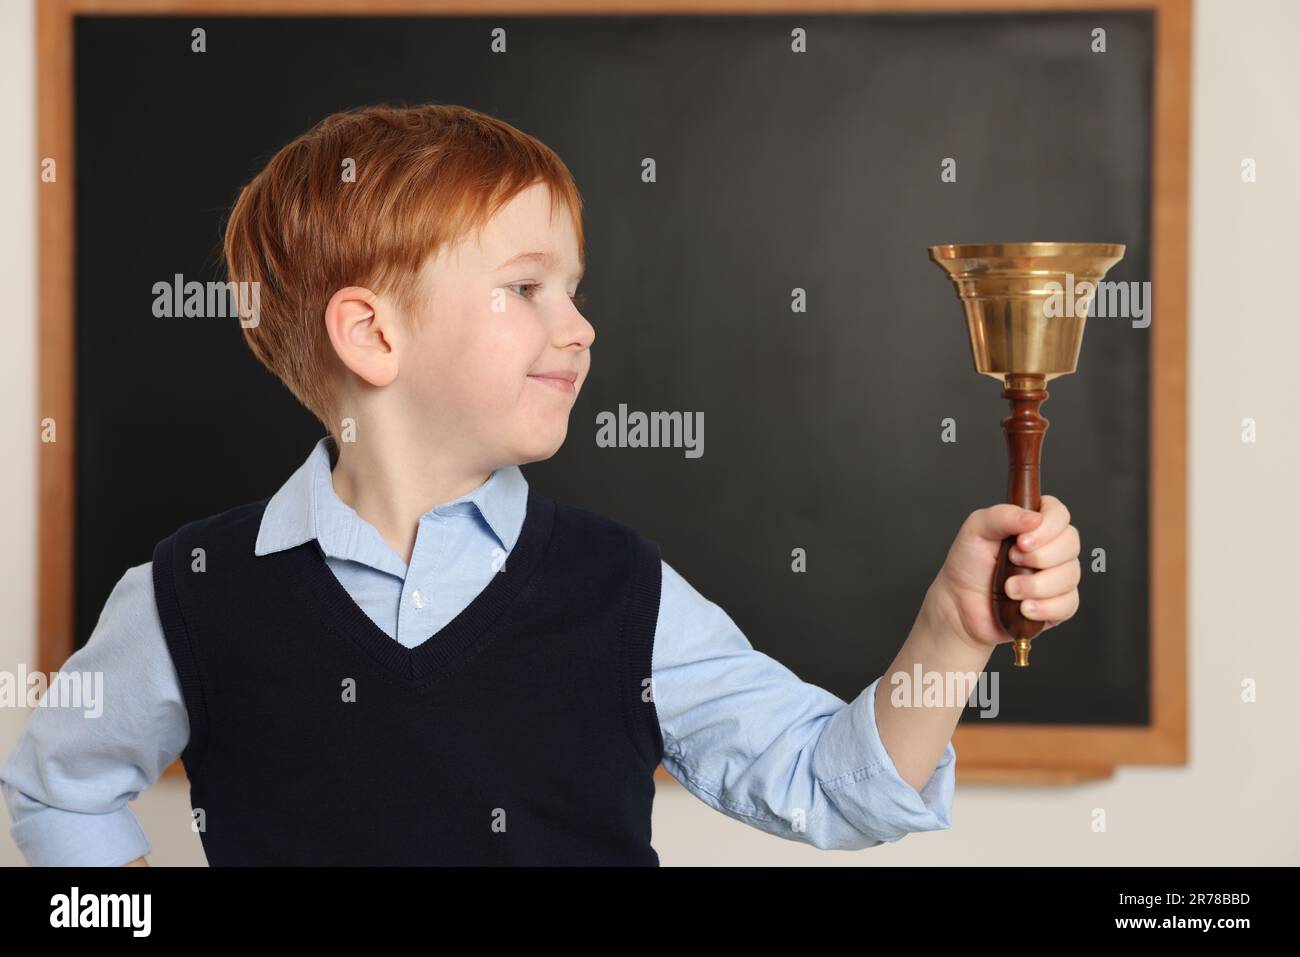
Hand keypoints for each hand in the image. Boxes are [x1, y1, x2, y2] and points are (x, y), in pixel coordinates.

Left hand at [924, 495, 1080, 653]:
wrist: (960, 603)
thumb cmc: (969, 563)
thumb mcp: (976, 529)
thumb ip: (1002, 516)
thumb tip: (1035, 518)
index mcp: (1034, 525)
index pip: (1059, 514)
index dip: (1048, 527)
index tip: (1021, 541)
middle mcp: (1051, 548)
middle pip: (1071, 543)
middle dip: (1040, 557)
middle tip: (1011, 561)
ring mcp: (1057, 577)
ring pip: (1070, 575)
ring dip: (1036, 585)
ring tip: (1009, 589)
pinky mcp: (1058, 605)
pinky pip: (1067, 604)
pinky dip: (1044, 608)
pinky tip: (1023, 608)